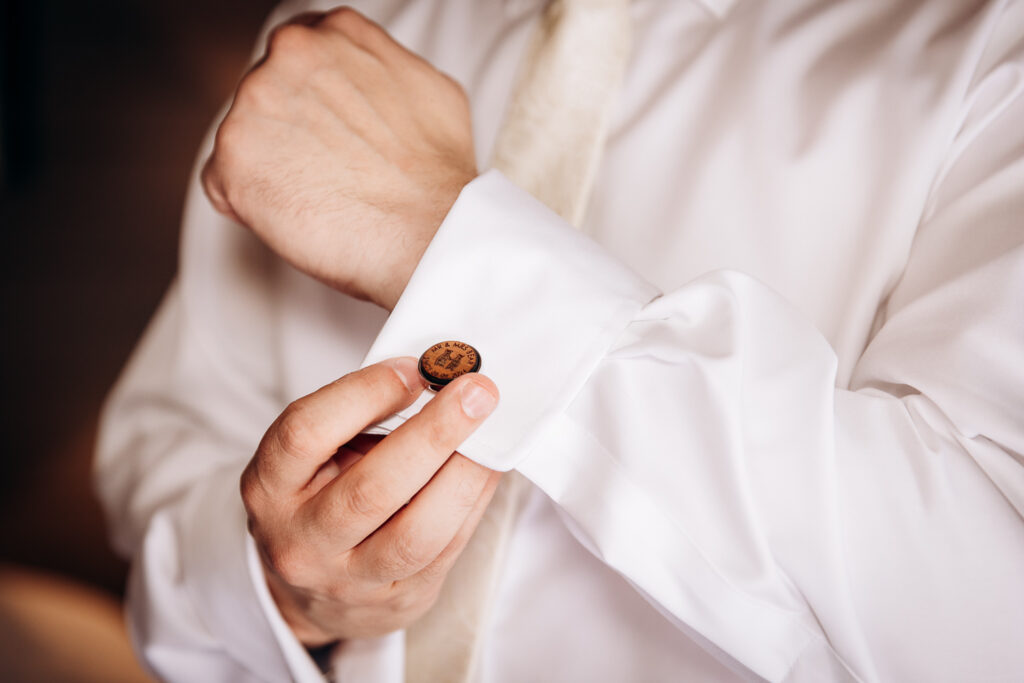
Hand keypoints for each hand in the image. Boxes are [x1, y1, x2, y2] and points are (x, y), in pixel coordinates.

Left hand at [202, 7, 476, 308]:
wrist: (429, 231)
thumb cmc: (438, 175)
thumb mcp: (429, 88)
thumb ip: (382, 68)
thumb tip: (374, 82)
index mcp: (333, 32)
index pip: (296, 57)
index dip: (308, 101)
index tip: (324, 132)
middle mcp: (288, 54)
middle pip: (265, 95)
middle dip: (288, 134)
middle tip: (328, 173)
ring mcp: (254, 104)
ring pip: (244, 138)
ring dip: (271, 169)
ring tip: (320, 197)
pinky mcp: (232, 159)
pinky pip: (223, 183)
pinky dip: (250, 204)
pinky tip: (295, 216)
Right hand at [241, 357, 499, 644]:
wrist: (308, 589)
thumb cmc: (317, 497)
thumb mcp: (311, 454)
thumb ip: (358, 417)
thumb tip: (436, 379)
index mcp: (270, 486)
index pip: (307, 432)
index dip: (366, 394)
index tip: (415, 368)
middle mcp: (301, 539)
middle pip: (371, 489)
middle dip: (434, 434)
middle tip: (476, 392)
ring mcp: (348, 580)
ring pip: (414, 534)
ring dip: (464, 477)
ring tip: (492, 436)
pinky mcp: (396, 602)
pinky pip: (446, 551)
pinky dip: (474, 503)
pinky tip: (489, 468)